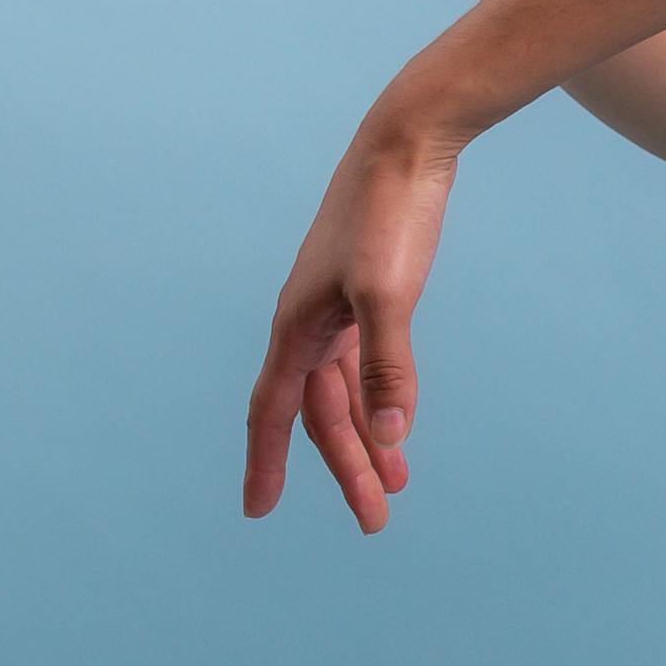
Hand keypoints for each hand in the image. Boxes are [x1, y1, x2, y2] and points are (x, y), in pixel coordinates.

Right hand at [243, 109, 458, 529]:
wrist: (408, 145)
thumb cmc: (389, 216)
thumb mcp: (389, 296)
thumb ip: (388, 369)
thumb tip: (390, 439)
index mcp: (297, 327)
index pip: (273, 413)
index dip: (265, 464)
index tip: (257, 513)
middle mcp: (308, 323)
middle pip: (320, 414)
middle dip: (344, 467)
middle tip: (375, 520)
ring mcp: (336, 309)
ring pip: (344, 393)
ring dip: (367, 438)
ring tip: (394, 487)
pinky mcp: (367, 294)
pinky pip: (363, 366)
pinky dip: (379, 400)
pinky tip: (397, 424)